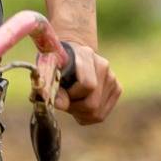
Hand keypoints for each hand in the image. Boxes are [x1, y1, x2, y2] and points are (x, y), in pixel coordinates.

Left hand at [39, 0, 120, 124]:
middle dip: (74, 107)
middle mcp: (102, 64)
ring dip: (81, 110)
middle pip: (92, 105)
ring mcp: (112, 76)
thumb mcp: (44, 62)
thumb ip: (43, 77)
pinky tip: (83, 100)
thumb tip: (42, 96)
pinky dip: (91, 112)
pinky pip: (103, 112)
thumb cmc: (53, 58)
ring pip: (98, 111)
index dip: (68, 98)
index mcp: (84, 55)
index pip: (86, 87)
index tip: (56, 98)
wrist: (74, 48)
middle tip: (63, 98)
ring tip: (71, 97)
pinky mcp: (117, 86)